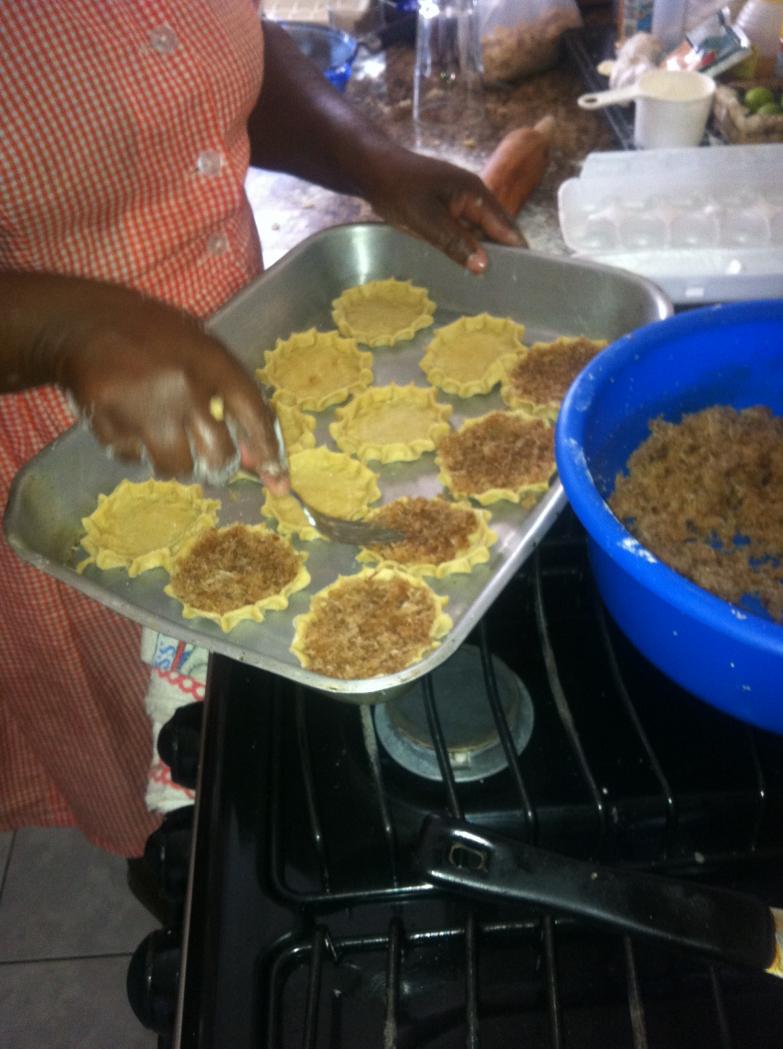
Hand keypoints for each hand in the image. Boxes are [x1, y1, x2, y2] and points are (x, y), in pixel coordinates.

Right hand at [0, 274, 287, 491]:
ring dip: (176, 462)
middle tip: (207, 457)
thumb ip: (232, 401)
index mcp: (211, 360)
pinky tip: (130, 420)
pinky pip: (136, 459)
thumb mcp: (202, 353)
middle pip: (218, 457)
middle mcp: (182, 386)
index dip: (269, 455)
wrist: (84, 323)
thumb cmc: (156, 338)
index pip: (254, 416)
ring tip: (164, 433)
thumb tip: (258, 461)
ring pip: (177, 467)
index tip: (279, 485)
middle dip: (217, 465)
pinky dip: (137, 450)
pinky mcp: (110, 423)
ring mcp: (144, 407)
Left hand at [362, 147, 524, 273]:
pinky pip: (463, 233)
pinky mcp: (446, 212)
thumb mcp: (427, 220)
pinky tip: (465, 269)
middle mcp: (472, 197)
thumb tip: (484, 266)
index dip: (516, 249)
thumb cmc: (400, 190)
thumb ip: (456, 243)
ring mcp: (458, 204)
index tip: (526, 275)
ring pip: (478, 234)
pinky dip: (466, 249)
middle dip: (501, 255)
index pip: (504, 225)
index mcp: (475, 193)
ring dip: (482, 254)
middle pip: (495, 230)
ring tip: (491, 284)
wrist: (372, 171)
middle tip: (508, 287)